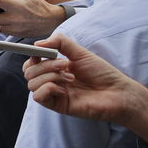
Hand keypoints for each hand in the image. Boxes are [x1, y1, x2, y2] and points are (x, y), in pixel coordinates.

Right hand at [22, 34, 147, 125]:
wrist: (118, 92)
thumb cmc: (102, 73)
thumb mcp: (80, 52)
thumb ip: (60, 42)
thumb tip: (38, 43)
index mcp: (55, 68)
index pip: (31, 62)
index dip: (32, 55)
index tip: (41, 51)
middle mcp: (51, 80)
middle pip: (29, 72)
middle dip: (45, 65)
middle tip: (64, 65)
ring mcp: (53, 93)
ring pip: (32, 83)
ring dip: (49, 76)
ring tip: (70, 77)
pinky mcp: (57, 105)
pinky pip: (38, 97)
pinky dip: (49, 88)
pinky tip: (65, 89)